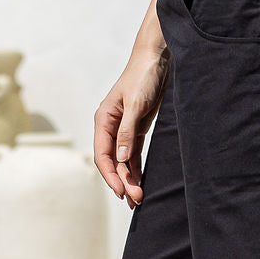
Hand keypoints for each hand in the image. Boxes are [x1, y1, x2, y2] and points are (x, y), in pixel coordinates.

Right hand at [93, 45, 170, 209]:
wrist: (157, 59)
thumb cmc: (143, 76)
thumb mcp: (136, 104)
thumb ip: (127, 131)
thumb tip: (120, 159)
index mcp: (104, 120)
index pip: (103, 155)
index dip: (111, 176)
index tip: (121, 192)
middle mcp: (111, 126)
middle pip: (113, 161)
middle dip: (122, 181)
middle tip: (136, 199)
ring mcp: (124, 128)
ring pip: (123, 160)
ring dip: (129, 178)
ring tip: (138, 198)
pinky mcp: (137, 127)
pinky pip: (133, 153)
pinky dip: (136, 168)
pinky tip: (140, 181)